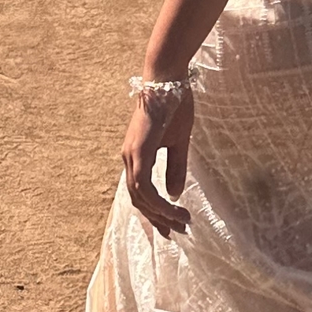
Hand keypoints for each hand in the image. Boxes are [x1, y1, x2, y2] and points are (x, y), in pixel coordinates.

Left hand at [123, 82, 192, 237]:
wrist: (168, 78)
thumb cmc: (175, 104)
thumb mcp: (179, 141)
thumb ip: (175, 167)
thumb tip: (174, 193)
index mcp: (137, 155)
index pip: (142, 193)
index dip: (155, 212)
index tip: (171, 227)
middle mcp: (129, 157)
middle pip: (138, 200)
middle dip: (158, 219)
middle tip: (177, 232)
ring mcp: (132, 154)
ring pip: (140, 196)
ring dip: (160, 213)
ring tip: (181, 222)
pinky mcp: (138, 150)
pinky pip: (144, 186)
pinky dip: (158, 201)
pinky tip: (174, 207)